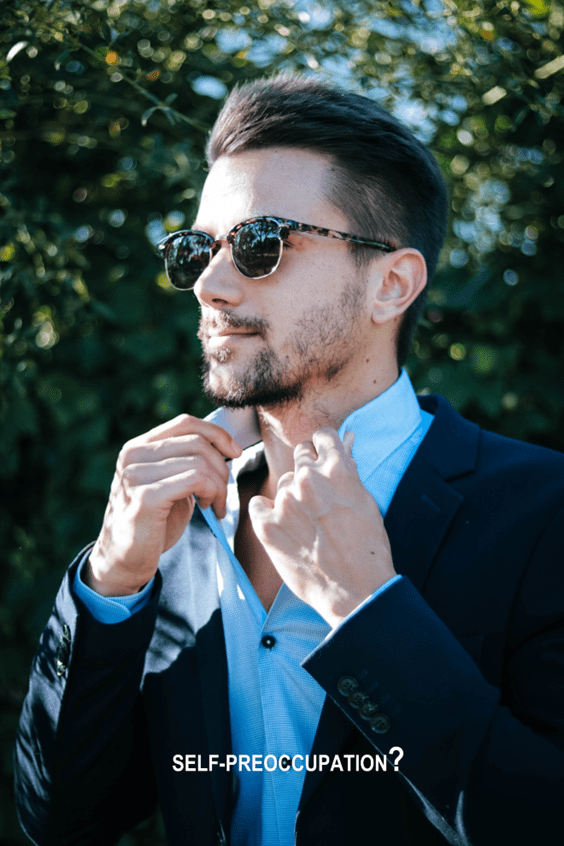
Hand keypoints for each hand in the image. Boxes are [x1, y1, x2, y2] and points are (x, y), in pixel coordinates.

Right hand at [87, 414, 241, 596]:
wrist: (124, 561)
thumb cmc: (153, 522)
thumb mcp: (169, 483)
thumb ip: (184, 460)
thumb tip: (223, 443)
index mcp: (137, 447)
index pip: (185, 423)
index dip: (216, 434)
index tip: (236, 452)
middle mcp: (132, 456)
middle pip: (197, 442)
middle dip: (222, 467)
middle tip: (222, 493)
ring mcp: (136, 475)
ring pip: (200, 462)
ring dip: (219, 485)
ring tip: (215, 504)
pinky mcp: (146, 497)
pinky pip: (196, 480)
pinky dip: (213, 493)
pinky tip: (210, 509)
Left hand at [248, 428, 394, 627]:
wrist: (355, 592)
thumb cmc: (368, 549)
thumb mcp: (366, 502)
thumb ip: (348, 473)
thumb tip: (342, 448)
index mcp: (337, 469)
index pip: (322, 436)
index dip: (324, 448)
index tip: (323, 457)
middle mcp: (309, 480)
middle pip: (300, 454)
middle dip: (308, 469)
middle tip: (316, 495)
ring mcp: (285, 502)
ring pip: (283, 483)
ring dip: (292, 496)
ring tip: (308, 523)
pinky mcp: (266, 525)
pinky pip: (258, 503)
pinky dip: (267, 513)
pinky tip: (283, 528)